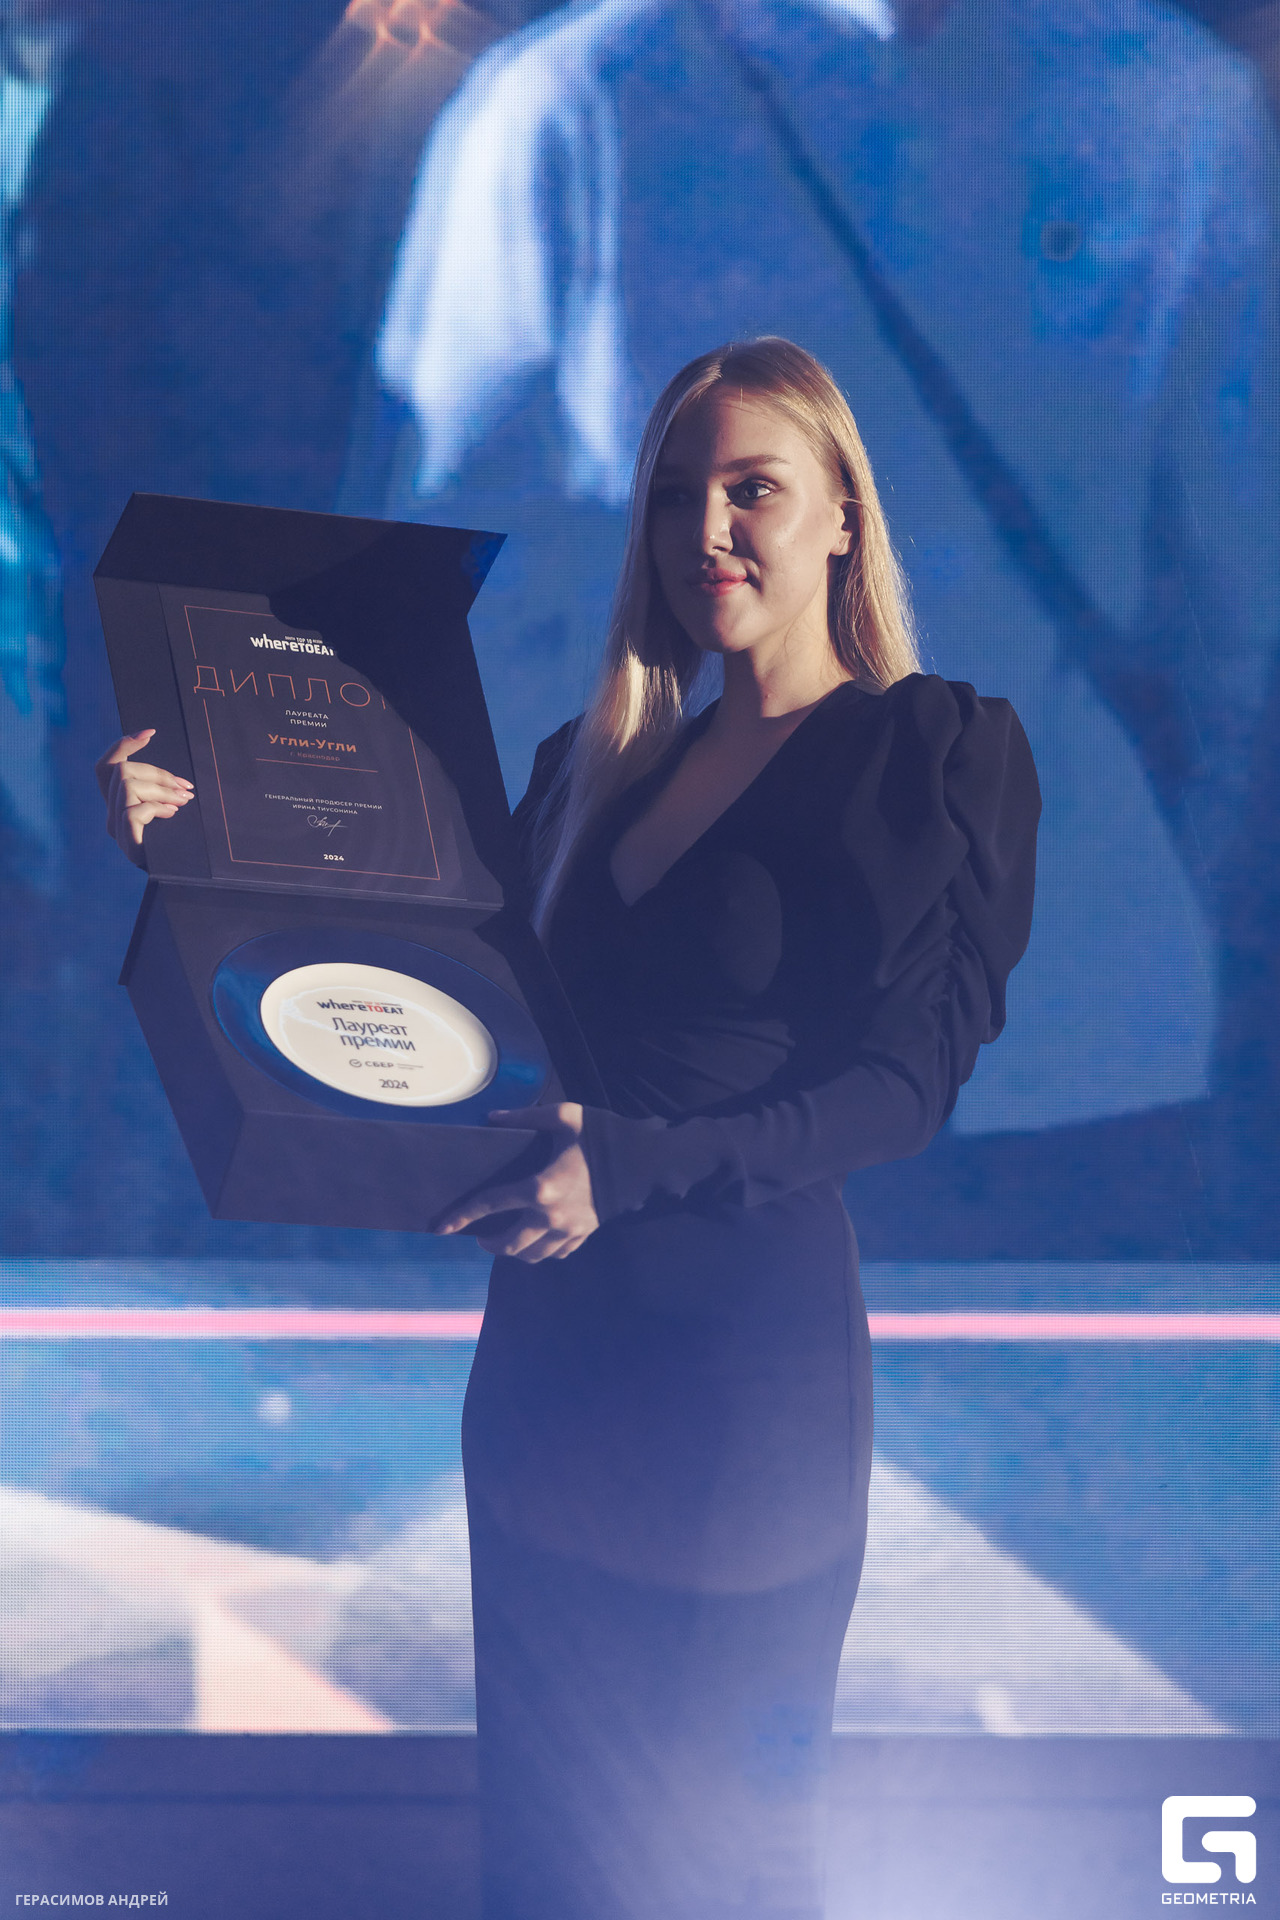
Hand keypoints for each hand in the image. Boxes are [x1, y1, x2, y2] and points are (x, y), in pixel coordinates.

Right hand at [95, 730, 193, 860]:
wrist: (186, 878)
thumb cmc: (185, 847)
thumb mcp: (172, 811)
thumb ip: (164, 794)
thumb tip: (177, 780)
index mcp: (120, 807)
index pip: (107, 767)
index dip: (124, 746)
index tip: (151, 732)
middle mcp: (112, 817)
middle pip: (121, 772)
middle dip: (157, 772)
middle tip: (185, 787)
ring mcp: (117, 830)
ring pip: (127, 786)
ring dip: (161, 789)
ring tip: (183, 802)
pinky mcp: (128, 842)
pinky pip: (134, 811)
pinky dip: (156, 808)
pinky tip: (172, 815)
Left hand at [435, 1102, 599, 1261]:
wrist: (644, 1163)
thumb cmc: (603, 1137)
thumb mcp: (565, 1117)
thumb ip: (525, 1117)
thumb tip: (492, 1118)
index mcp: (539, 1187)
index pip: (491, 1205)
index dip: (463, 1216)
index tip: (442, 1227)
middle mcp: (550, 1216)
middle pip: (509, 1244)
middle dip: (489, 1244)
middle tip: (481, 1236)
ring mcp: (568, 1231)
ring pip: (532, 1256)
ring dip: (513, 1252)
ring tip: (506, 1239)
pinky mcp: (584, 1236)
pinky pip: (555, 1254)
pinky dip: (541, 1251)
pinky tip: (537, 1239)